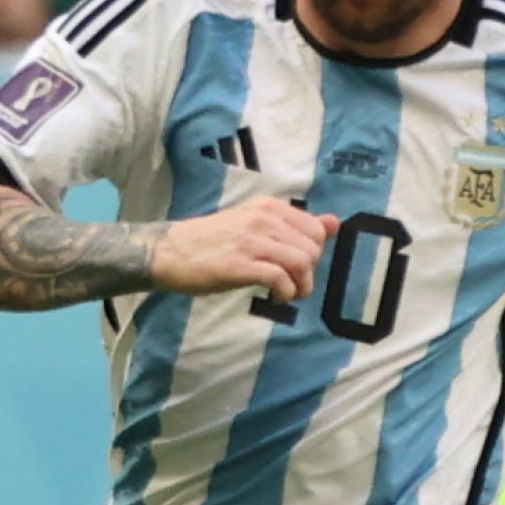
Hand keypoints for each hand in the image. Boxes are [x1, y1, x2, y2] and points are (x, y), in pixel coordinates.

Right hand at [152, 197, 339, 301]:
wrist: (170, 252)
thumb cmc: (214, 242)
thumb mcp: (256, 225)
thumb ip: (295, 225)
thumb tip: (334, 222)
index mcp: (269, 207)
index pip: (316, 230)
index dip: (313, 254)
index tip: (296, 266)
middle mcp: (263, 219)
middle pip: (312, 249)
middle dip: (308, 273)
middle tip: (291, 284)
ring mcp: (251, 241)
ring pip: (301, 263)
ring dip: (300, 286)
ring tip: (287, 293)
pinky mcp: (239, 264)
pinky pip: (280, 278)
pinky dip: (285, 293)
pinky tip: (275, 297)